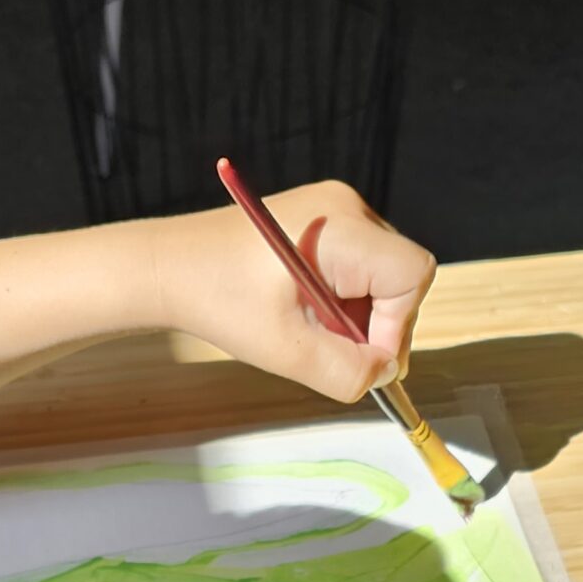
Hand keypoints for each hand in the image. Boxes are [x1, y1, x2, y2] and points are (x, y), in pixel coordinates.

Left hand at [149, 179, 437, 404]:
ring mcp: (337, 210)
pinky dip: (344, 302)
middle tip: (332, 353)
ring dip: (358, 318)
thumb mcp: (286, 351)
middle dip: (377, 326)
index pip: (412, 274)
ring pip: (382, 278)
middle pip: (400, 277)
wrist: (170, 267)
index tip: (362, 358)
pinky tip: (306, 314)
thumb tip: (385, 374)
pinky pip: (360, 269)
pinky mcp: (325, 221)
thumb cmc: (218, 299)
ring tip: (310, 331)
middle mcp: (347, 207)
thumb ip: (346, 371)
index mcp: (340, 227)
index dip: (398, 325)